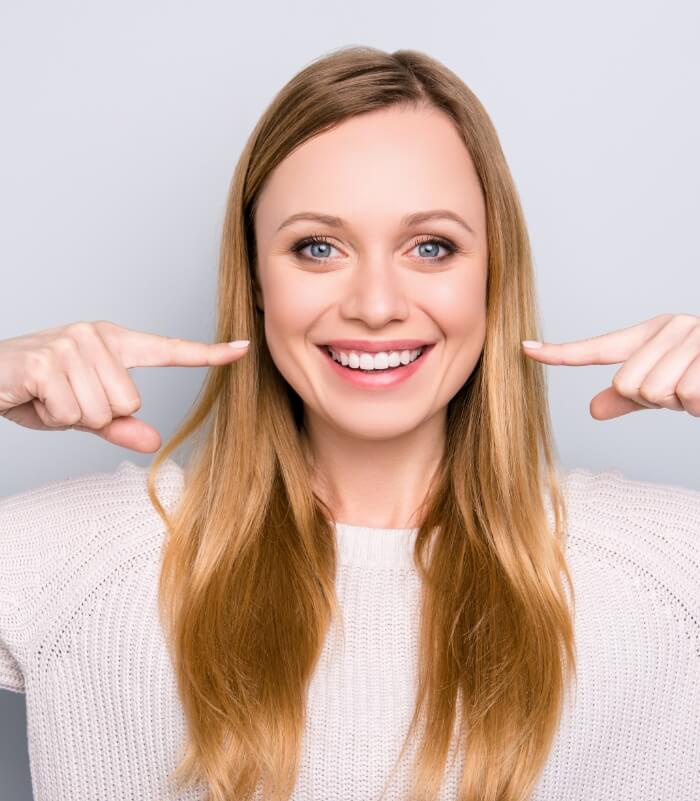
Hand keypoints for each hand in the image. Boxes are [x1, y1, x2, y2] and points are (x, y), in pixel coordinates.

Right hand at [0, 320, 249, 451]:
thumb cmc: (36, 392)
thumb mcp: (84, 412)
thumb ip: (120, 426)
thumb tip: (154, 441)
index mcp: (114, 343)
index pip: (169, 350)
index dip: (208, 353)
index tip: (243, 348)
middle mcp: (97, 337)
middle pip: (131, 403)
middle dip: (94, 415)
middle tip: (63, 398)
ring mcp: (72, 343)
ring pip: (102, 411)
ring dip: (70, 416)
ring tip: (47, 396)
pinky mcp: (48, 359)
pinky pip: (72, 413)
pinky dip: (51, 417)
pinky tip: (33, 396)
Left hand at [521, 313, 699, 419]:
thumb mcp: (669, 390)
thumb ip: (631, 399)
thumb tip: (592, 409)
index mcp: (655, 335)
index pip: (599, 348)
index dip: (560, 352)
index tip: (523, 349)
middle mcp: (674, 327)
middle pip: (628, 384)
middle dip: (658, 400)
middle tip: (688, 391)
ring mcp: (697, 336)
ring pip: (656, 392)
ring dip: (684, 403)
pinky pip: (687, 395)